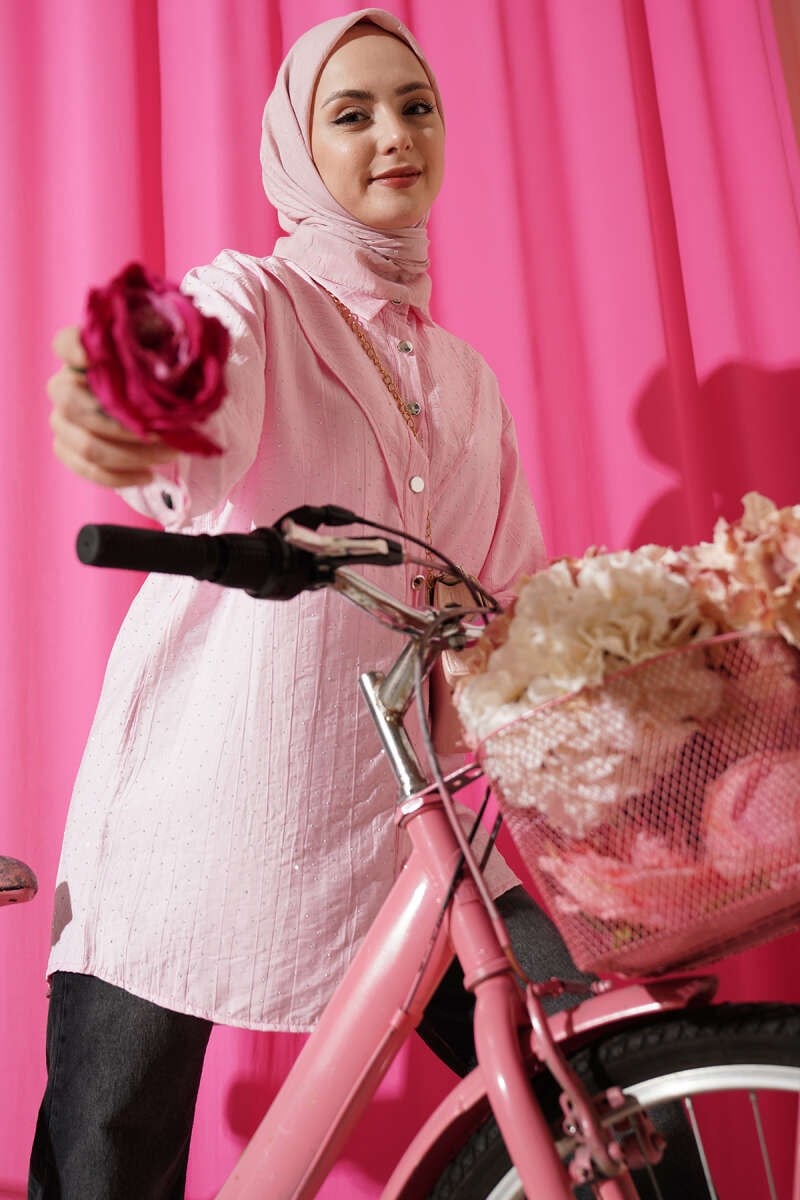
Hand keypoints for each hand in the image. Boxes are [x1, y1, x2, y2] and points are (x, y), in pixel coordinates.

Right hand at [47, 326, 177, 487]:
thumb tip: (170, 367)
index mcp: (83, 353)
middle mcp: (63, 385)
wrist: (152, 401)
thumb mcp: (164, 350)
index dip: (72, 351)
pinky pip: (87, 469)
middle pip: (73, 406)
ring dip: (132, 455)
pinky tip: (148, 474)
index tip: (89, 358)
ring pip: (86, 445)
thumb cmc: (158, 371)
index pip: (64, 344)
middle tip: (163, 433)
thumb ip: (161, 348)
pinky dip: (121, 477)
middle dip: (123, 427)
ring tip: (168, 453)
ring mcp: (62, 420)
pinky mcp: (68, 449)